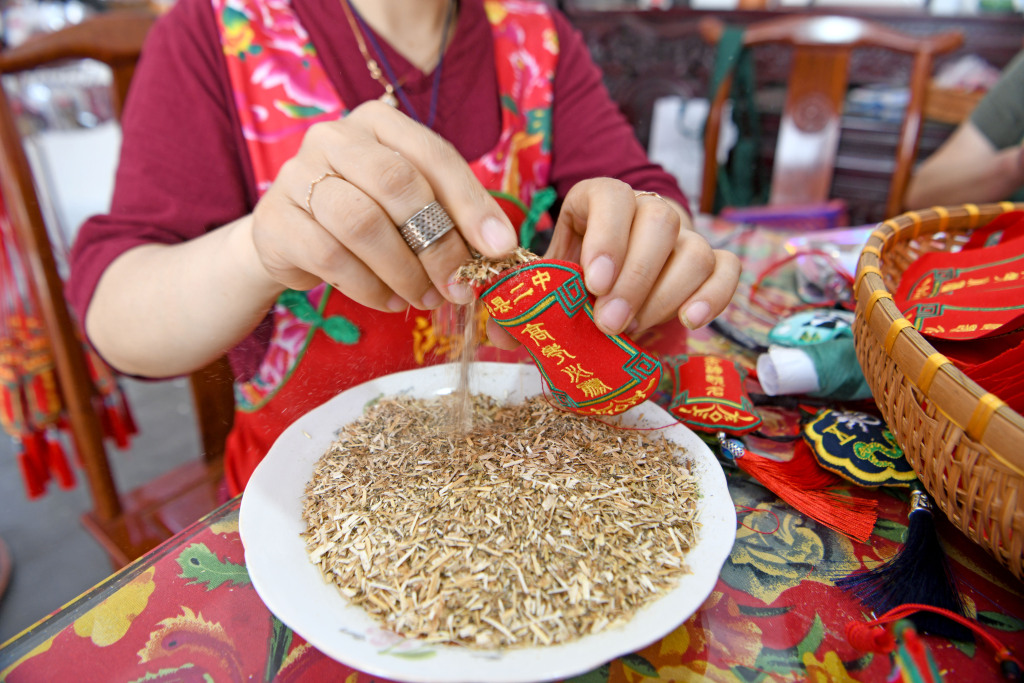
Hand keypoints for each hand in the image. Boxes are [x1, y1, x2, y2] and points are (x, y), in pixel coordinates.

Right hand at [251, 101, 517, 310]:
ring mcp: (297, 174)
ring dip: (403, 271)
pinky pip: (330, 256)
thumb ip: (451, 216)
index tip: (499, 248)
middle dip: (438, 244)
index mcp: (378, 123)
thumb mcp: (412, 208)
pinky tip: (389, 301)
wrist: (289, 240)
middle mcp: (334, 137)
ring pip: (362, 223)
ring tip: (424, 299)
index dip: (471, 203)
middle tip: (458, 286)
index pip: (433, 155)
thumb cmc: (367, 219)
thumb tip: (498, 247)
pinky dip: (369, 288)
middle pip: (397, 183)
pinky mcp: (275, 220)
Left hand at [488, 178, 739, 348]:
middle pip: (660, 222)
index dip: (606, 236)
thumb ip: (525, 301)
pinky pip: (726, 270)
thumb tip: (500, 334)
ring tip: (634, 328)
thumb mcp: (548, 279)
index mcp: (600, 200)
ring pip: (695, 250)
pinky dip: (713, 296)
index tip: (593, 282)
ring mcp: (685, 236)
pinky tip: (689, 321)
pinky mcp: (712, 263)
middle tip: (608, 322)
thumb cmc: (576, 277)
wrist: (615, 278)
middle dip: (635, 278)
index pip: (612, 196)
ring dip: (664, 294)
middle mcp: (648, 210)